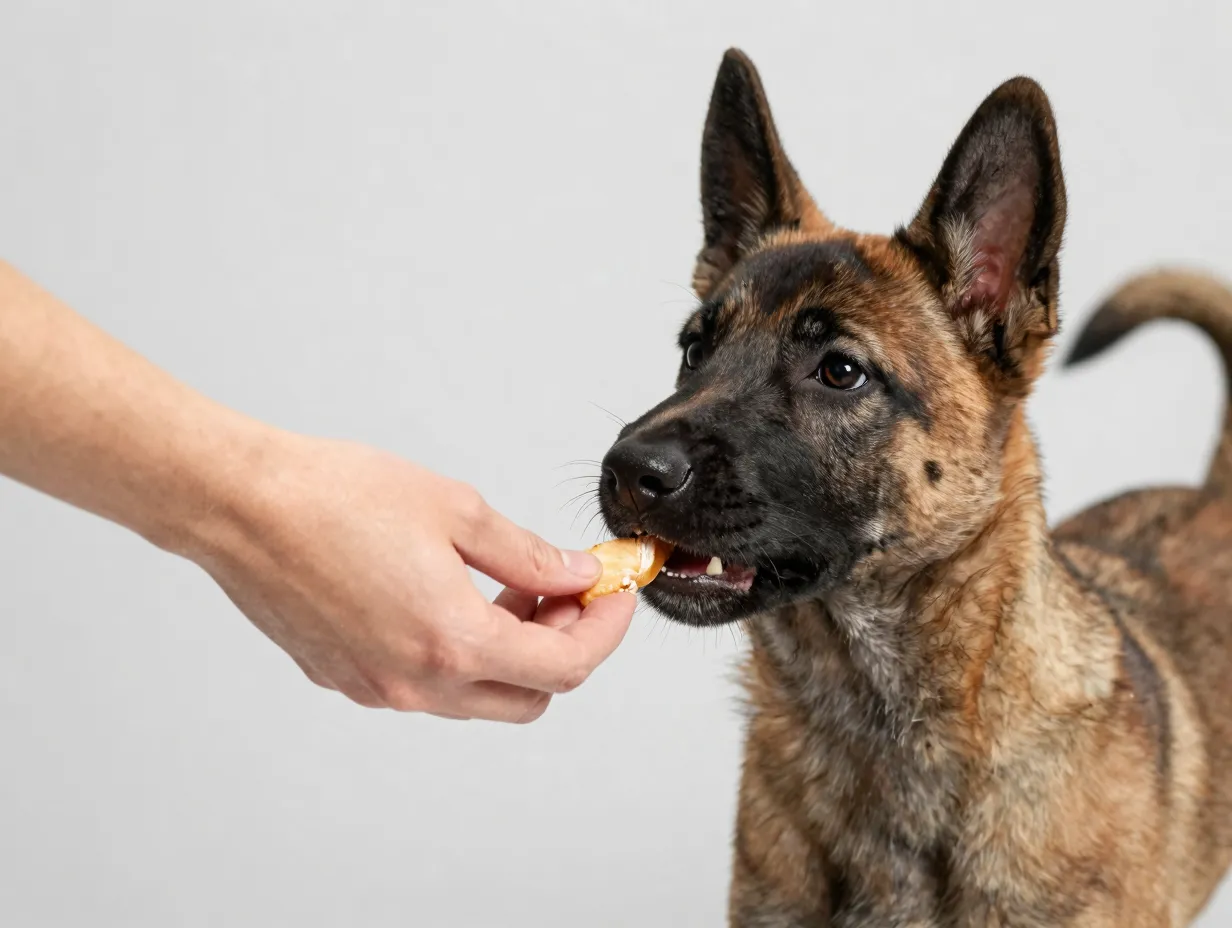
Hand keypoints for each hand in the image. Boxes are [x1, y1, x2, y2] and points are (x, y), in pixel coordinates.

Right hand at [191, 433, 635, 720]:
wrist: (239, 506)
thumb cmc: (332, 497)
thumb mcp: (455, 511)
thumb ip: (527, 555)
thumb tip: (574, 575)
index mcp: (453, 641)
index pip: (566, 667)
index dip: (605, 631)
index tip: (615, 596)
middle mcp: (417, 683)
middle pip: (529, 698)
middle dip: (562, 648)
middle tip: (563, 592)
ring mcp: (379, 689)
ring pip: (477, 697)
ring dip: (509, 653)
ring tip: (507, 589)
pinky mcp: (347, 680)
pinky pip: (427, 687)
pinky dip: (459, 655)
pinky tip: (450, 598)